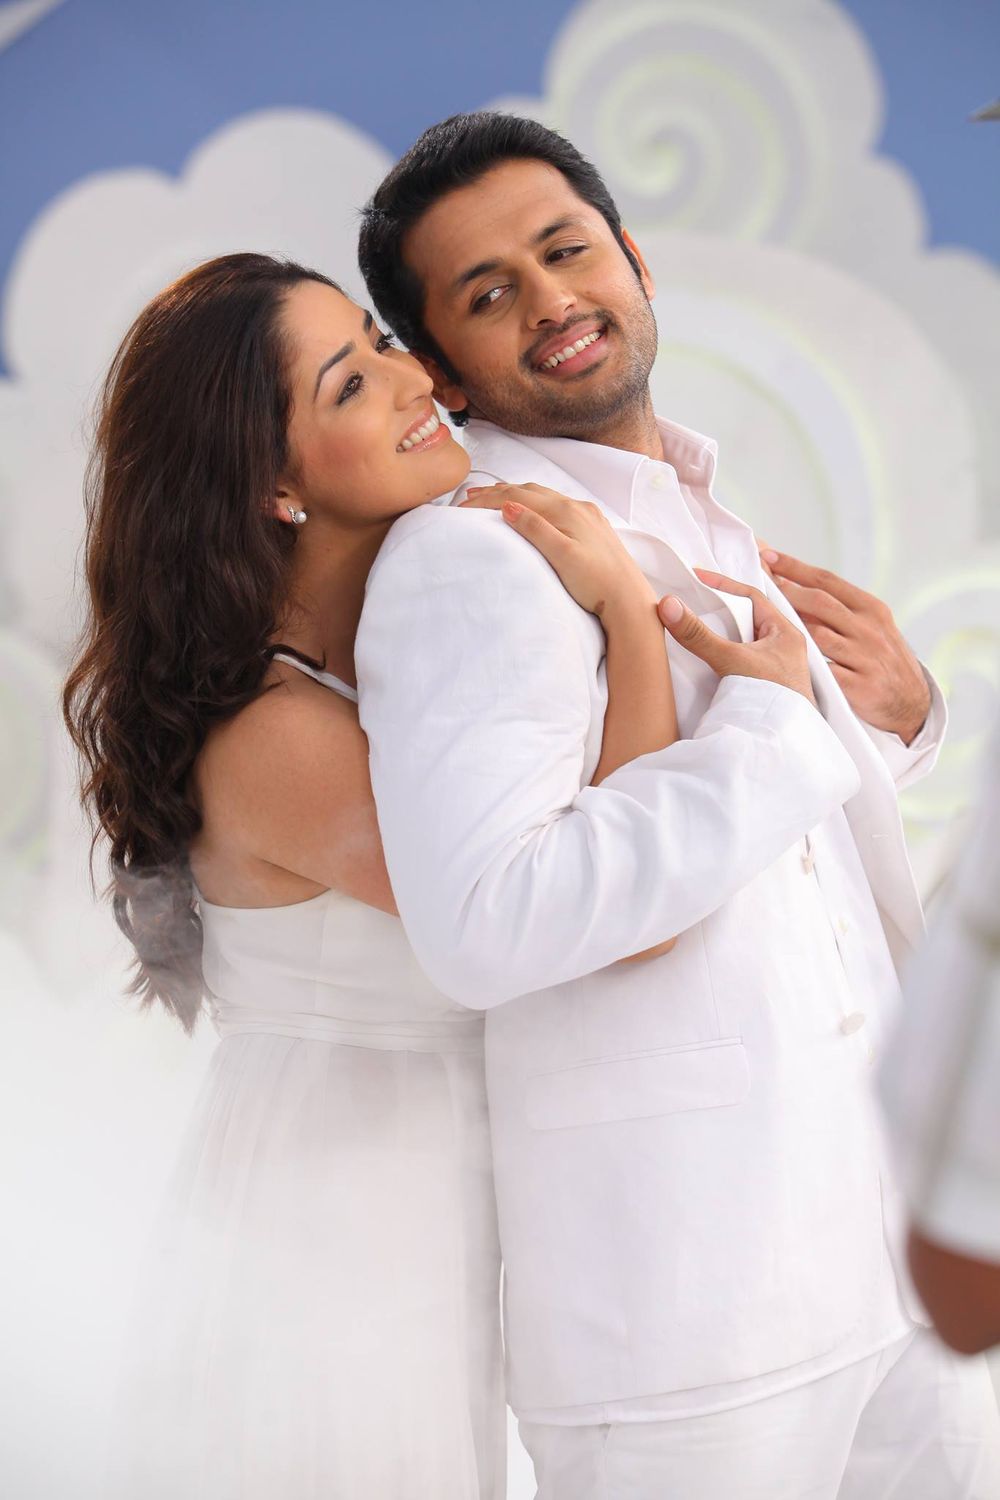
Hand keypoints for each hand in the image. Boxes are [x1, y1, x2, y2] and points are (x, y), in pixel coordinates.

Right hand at [459, 483, 655, 619]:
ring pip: (544, 497)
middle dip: (499, 492)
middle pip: (530, 492)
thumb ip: (535, 529)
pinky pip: (557, 506)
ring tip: (495, 499)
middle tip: (471, 497)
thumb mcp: (562, 556)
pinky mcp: (594, 528)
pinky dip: (536, 504)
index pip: (519, 497)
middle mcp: (578, 508)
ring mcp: (587, 517)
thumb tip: (508, 506)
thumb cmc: (596, 583)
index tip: (465, 505)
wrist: (629, 602)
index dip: (489, 499)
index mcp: (566, 511)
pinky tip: (532, 510)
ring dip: (517, 495)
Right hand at [658, 569, 814, 703]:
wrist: (784, 744)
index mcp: (786, 634)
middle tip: (696, 602)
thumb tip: (669, 605)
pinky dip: (728, 656)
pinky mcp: (767, 688)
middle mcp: (785, 649)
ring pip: (748, 641)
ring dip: (726, 635)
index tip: (699, 579)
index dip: (725, 586)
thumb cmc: (771, 700)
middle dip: (724, 610)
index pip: (754, 597)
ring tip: (701, 628)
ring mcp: (777, 670)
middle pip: (750, 618)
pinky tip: (714, 660)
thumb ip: (699, 635)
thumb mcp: (731, 660)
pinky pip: (745, 661)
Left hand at [759, 547, 930, 742]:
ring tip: (758, 616)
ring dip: (787, 625)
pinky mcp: (859, 687)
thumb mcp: (870, 628)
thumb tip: (792, 586)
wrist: (910, 703)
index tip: (767, 554)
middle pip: (819, 602)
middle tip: (754, 577)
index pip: (827, 580)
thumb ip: (838, 610)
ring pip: (818, 636)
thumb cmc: (879, 659)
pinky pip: (824, 672)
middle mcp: (869, 629)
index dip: (794, 567)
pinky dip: (803, 665)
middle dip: (783, 588)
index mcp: (871, 609)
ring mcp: (865, 658)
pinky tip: (779, 659)